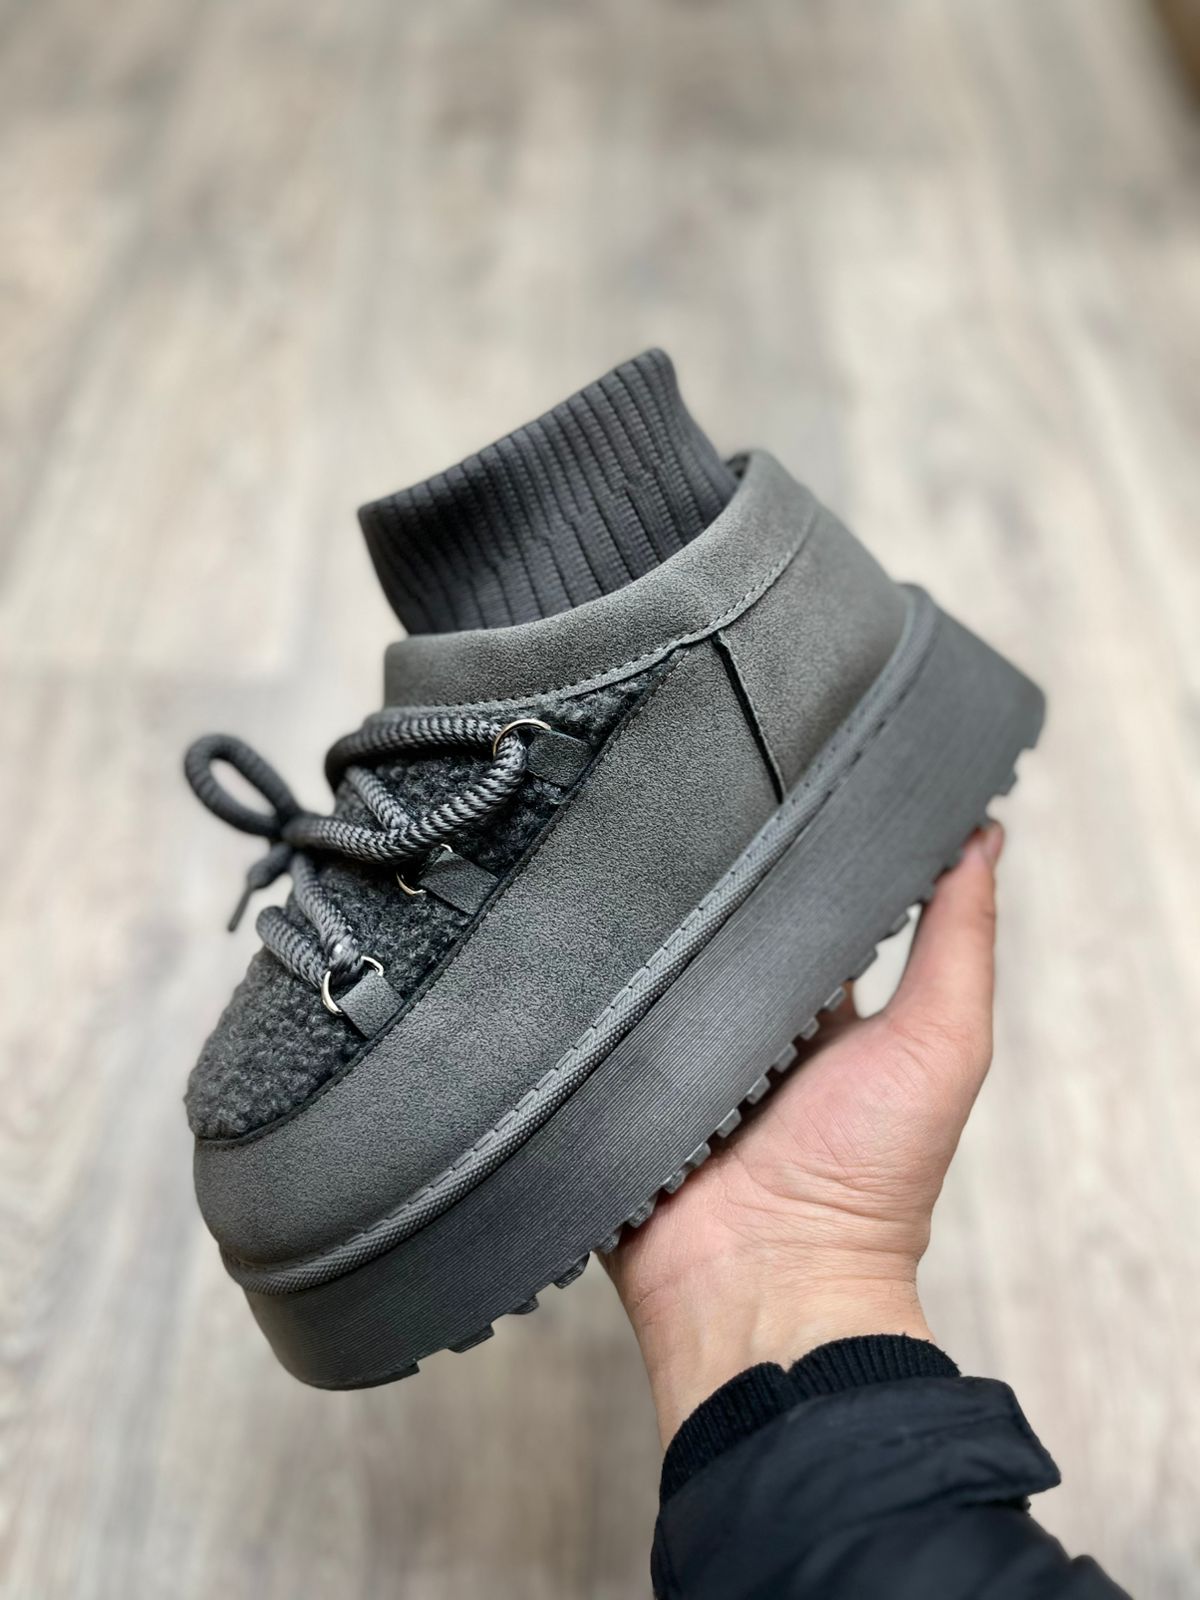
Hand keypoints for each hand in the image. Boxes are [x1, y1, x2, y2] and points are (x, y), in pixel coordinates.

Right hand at [605, 824, 1004, 1444]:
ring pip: (652, 970)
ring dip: (642, 936)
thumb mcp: (941, 1043)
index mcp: (822, 1019)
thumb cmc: (871, 1183)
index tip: (780, 777)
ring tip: (617, 863)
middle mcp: (747, 1033)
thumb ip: (960, 941)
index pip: (803, 912)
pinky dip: (589, 995)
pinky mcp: (619, 1092)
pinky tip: (573, 940)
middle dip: (705, 886)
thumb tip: (982, 834)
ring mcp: (677, 1063)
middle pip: (720, 936)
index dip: (795, 856)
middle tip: (684, 811)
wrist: (767, 1288)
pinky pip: (593, 1027)